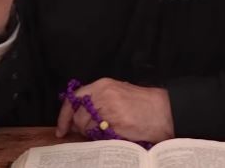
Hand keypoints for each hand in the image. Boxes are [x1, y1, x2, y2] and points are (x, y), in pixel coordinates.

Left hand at [55, 78, 174, 143]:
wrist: (162, 110)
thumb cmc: (140, 102)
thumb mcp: (116, 92)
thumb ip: (97, 99)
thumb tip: (78, 115)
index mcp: (102, 85)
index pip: (74, 99)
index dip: (64, 115)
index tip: (61, 129)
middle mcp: (103, 95)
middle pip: (79, 116)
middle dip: (79, 128)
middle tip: (86, 133)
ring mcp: (109, 110)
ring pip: (87, 128)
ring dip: (91, 134)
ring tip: (103, 132)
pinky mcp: (116, 124)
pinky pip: (100, 136)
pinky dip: (102, 139)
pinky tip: (112, 135)